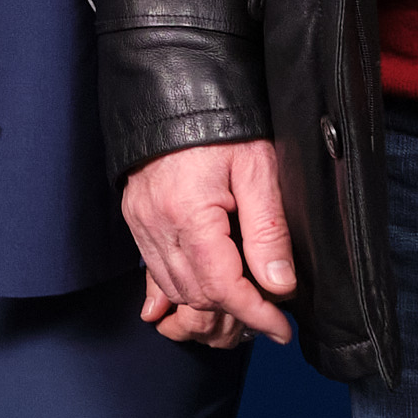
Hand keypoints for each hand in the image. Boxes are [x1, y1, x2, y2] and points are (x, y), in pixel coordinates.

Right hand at [122, 138, 298, 347]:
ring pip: (173, 289)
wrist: (173, 88)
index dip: (256, 314)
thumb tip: (280, 285)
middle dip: (233, 314)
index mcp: (189, 214)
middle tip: (268, 316)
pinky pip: (153, 271)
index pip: (223, 288)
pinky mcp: (136, 217)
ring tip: (239, 309)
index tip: (281, 329)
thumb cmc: (220, 121)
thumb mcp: (258, 169)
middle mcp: (157, 225)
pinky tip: (182, 308)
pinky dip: (173, 291)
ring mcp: (142, 223)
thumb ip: (268, 231)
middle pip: (195, 296)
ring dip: (206, 306)